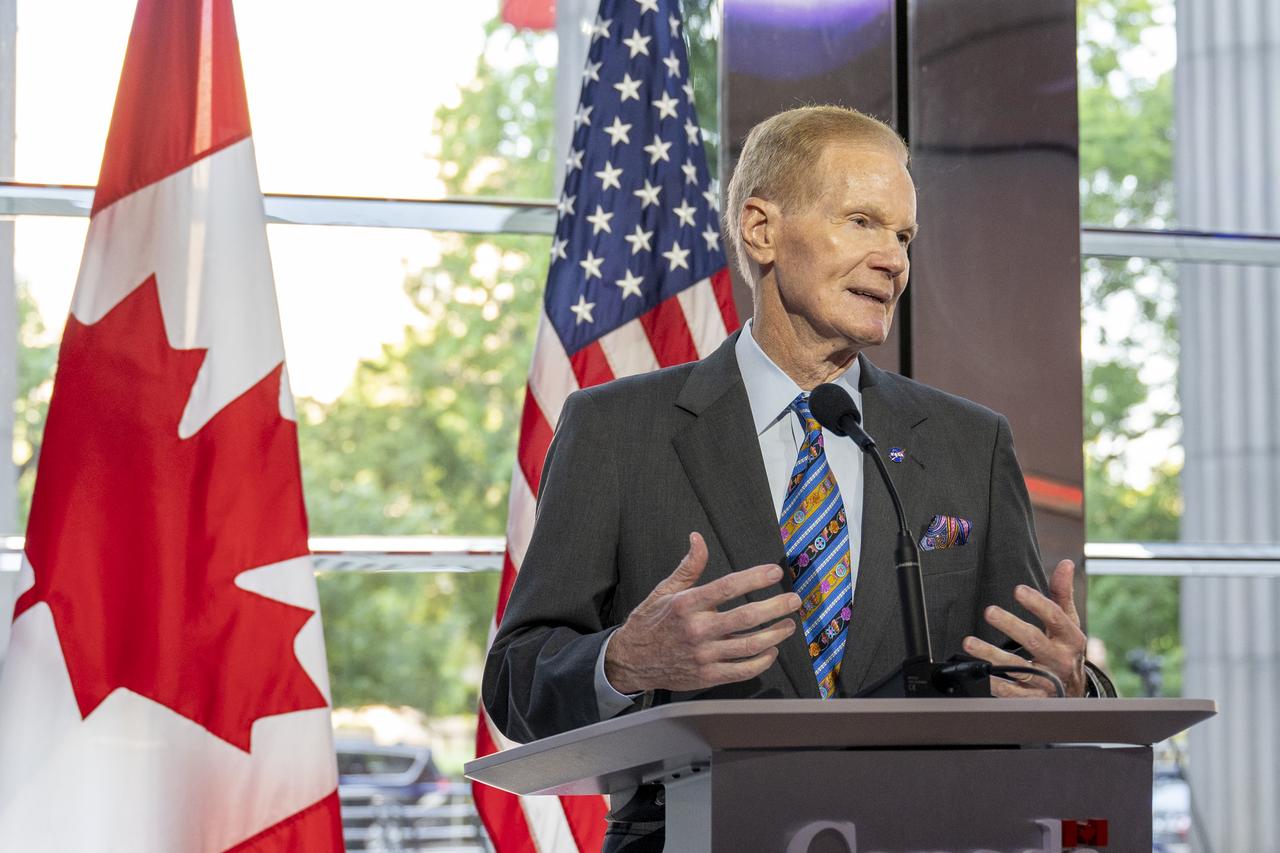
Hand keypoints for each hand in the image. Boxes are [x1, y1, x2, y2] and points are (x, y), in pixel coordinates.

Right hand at [605, 532, 801, 693]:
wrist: (631, 661)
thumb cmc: (651, 622)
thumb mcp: (665, 590)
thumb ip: (688, 567)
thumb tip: (698, 538)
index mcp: (686, 605)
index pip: (728, 587)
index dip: (755, 578)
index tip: (775, 572)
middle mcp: (697, 630)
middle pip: (746, 617)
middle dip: (776, 607)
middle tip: (794, 600)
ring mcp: (703, 655)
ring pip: (750, 645)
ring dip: (775, 634)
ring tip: (788, 624)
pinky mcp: (707, 676)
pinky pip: (742, 670)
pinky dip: (762, 661)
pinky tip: (771, 651)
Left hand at [962, 560, 1086, 697]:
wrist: (1074, 692)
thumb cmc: (1065, 649)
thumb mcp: (1068, 623)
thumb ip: (1062, 594)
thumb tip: (1065, 563)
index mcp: (1071, 639)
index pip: (1055, 618)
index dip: (1038, 603)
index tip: (1018, 590)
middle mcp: (1060, 660)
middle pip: (1035, 641)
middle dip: (1011, 626)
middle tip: (989, 611)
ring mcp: (1047, 681)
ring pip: (1018, 668)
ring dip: (991, 655)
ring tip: (968, 642)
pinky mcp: (1033, 699)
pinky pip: (1011, 692)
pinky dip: (994, 684)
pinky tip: (978, 673)